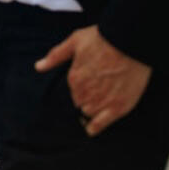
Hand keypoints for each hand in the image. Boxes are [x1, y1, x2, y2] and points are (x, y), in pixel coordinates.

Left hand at [35, 25, 151, 136]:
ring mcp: (102, 101)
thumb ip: (56, 56)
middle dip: (85, 98)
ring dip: (91, 109)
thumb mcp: (75, 41)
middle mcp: (85, 92)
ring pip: (88, 113)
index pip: (71, 91)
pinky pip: (101, 124)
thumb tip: (38, 67)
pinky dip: (94, 128)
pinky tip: (91, 130)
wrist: (130, 42)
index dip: (79, 87)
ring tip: (100, 101)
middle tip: (97, 89)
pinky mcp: (118, 107)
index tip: (87, 81)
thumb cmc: (103, 39)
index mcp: (74, 78)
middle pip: (79, 103)